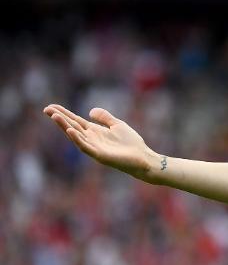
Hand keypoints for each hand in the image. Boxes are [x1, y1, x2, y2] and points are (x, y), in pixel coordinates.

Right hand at [43, 104, 159, 179]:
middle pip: (72, 126)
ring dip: (65, 126)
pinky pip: (86, 146)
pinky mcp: (99, 155)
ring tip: (55, 116)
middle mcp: (91, 139)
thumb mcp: (117, 125)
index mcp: (95, 132)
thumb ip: (104, 117)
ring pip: (76, 136)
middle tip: (46, 109)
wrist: (143, 158)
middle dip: (60, 118)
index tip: (51, 106)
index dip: (64, 114)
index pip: (76, 121)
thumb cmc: (131, 143)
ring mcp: (94, 147)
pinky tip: (70, 131)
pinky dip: (77, 139)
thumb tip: (90, 111)